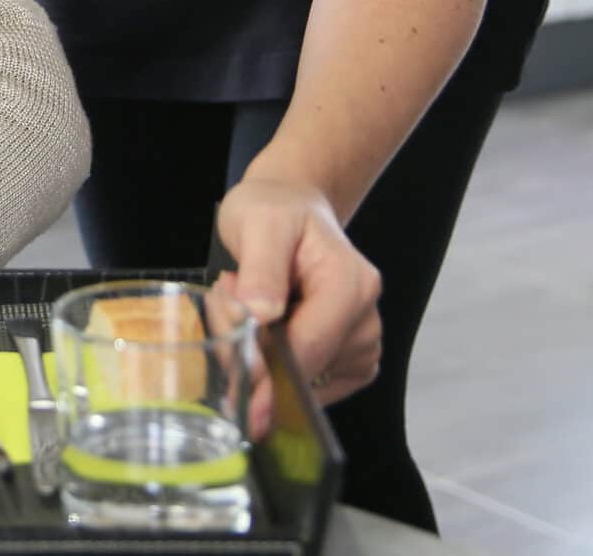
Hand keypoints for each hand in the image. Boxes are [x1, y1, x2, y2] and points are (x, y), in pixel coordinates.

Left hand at [214, 175, 383, 405]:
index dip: (266, 367)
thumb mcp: (259, 224)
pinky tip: (270, 326)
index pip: (308, 345)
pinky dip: (283, 364)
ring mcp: (363, 339)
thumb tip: (259, 317)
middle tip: (226, 302)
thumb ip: (261, 270)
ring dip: (266, 355)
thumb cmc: (276, 210)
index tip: (230, 383)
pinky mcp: (352, 356)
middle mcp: (365, 315)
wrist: (292, 207)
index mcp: (350, 283)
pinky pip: (314, 384)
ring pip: (306, 378)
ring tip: (249, 302)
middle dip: (257, 352)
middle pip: (306, 365)